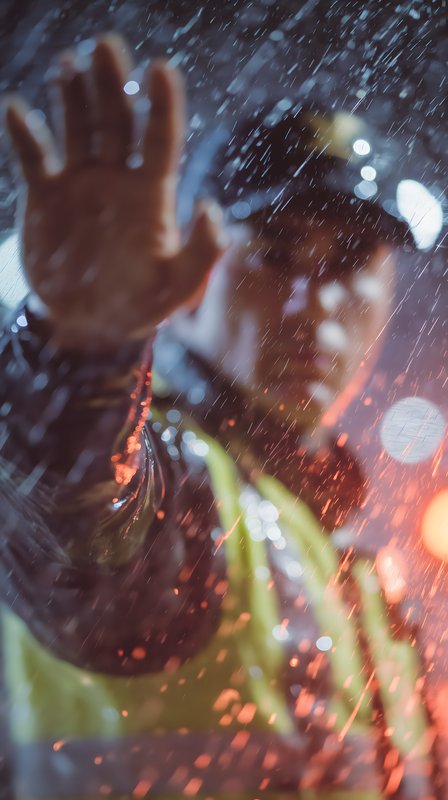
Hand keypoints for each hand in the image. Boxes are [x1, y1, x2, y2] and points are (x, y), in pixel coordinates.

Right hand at [5, 35, 224, 349]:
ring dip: (74, 96)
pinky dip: (26, 135)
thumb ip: (200, 253)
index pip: (161, 139)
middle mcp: (118, 178)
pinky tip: (17, 109)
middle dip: (113, 84)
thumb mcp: (174, 287)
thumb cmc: (137, 306)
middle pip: (118, 120)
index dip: (163, 104)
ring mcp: (81, 183)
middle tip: (106, 47)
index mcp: (152, 194)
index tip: (161, 68)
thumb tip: (212, 207)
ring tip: (70, 63)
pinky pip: (34, 158)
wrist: (87, 323)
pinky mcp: (47, 196)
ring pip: (79, 128)